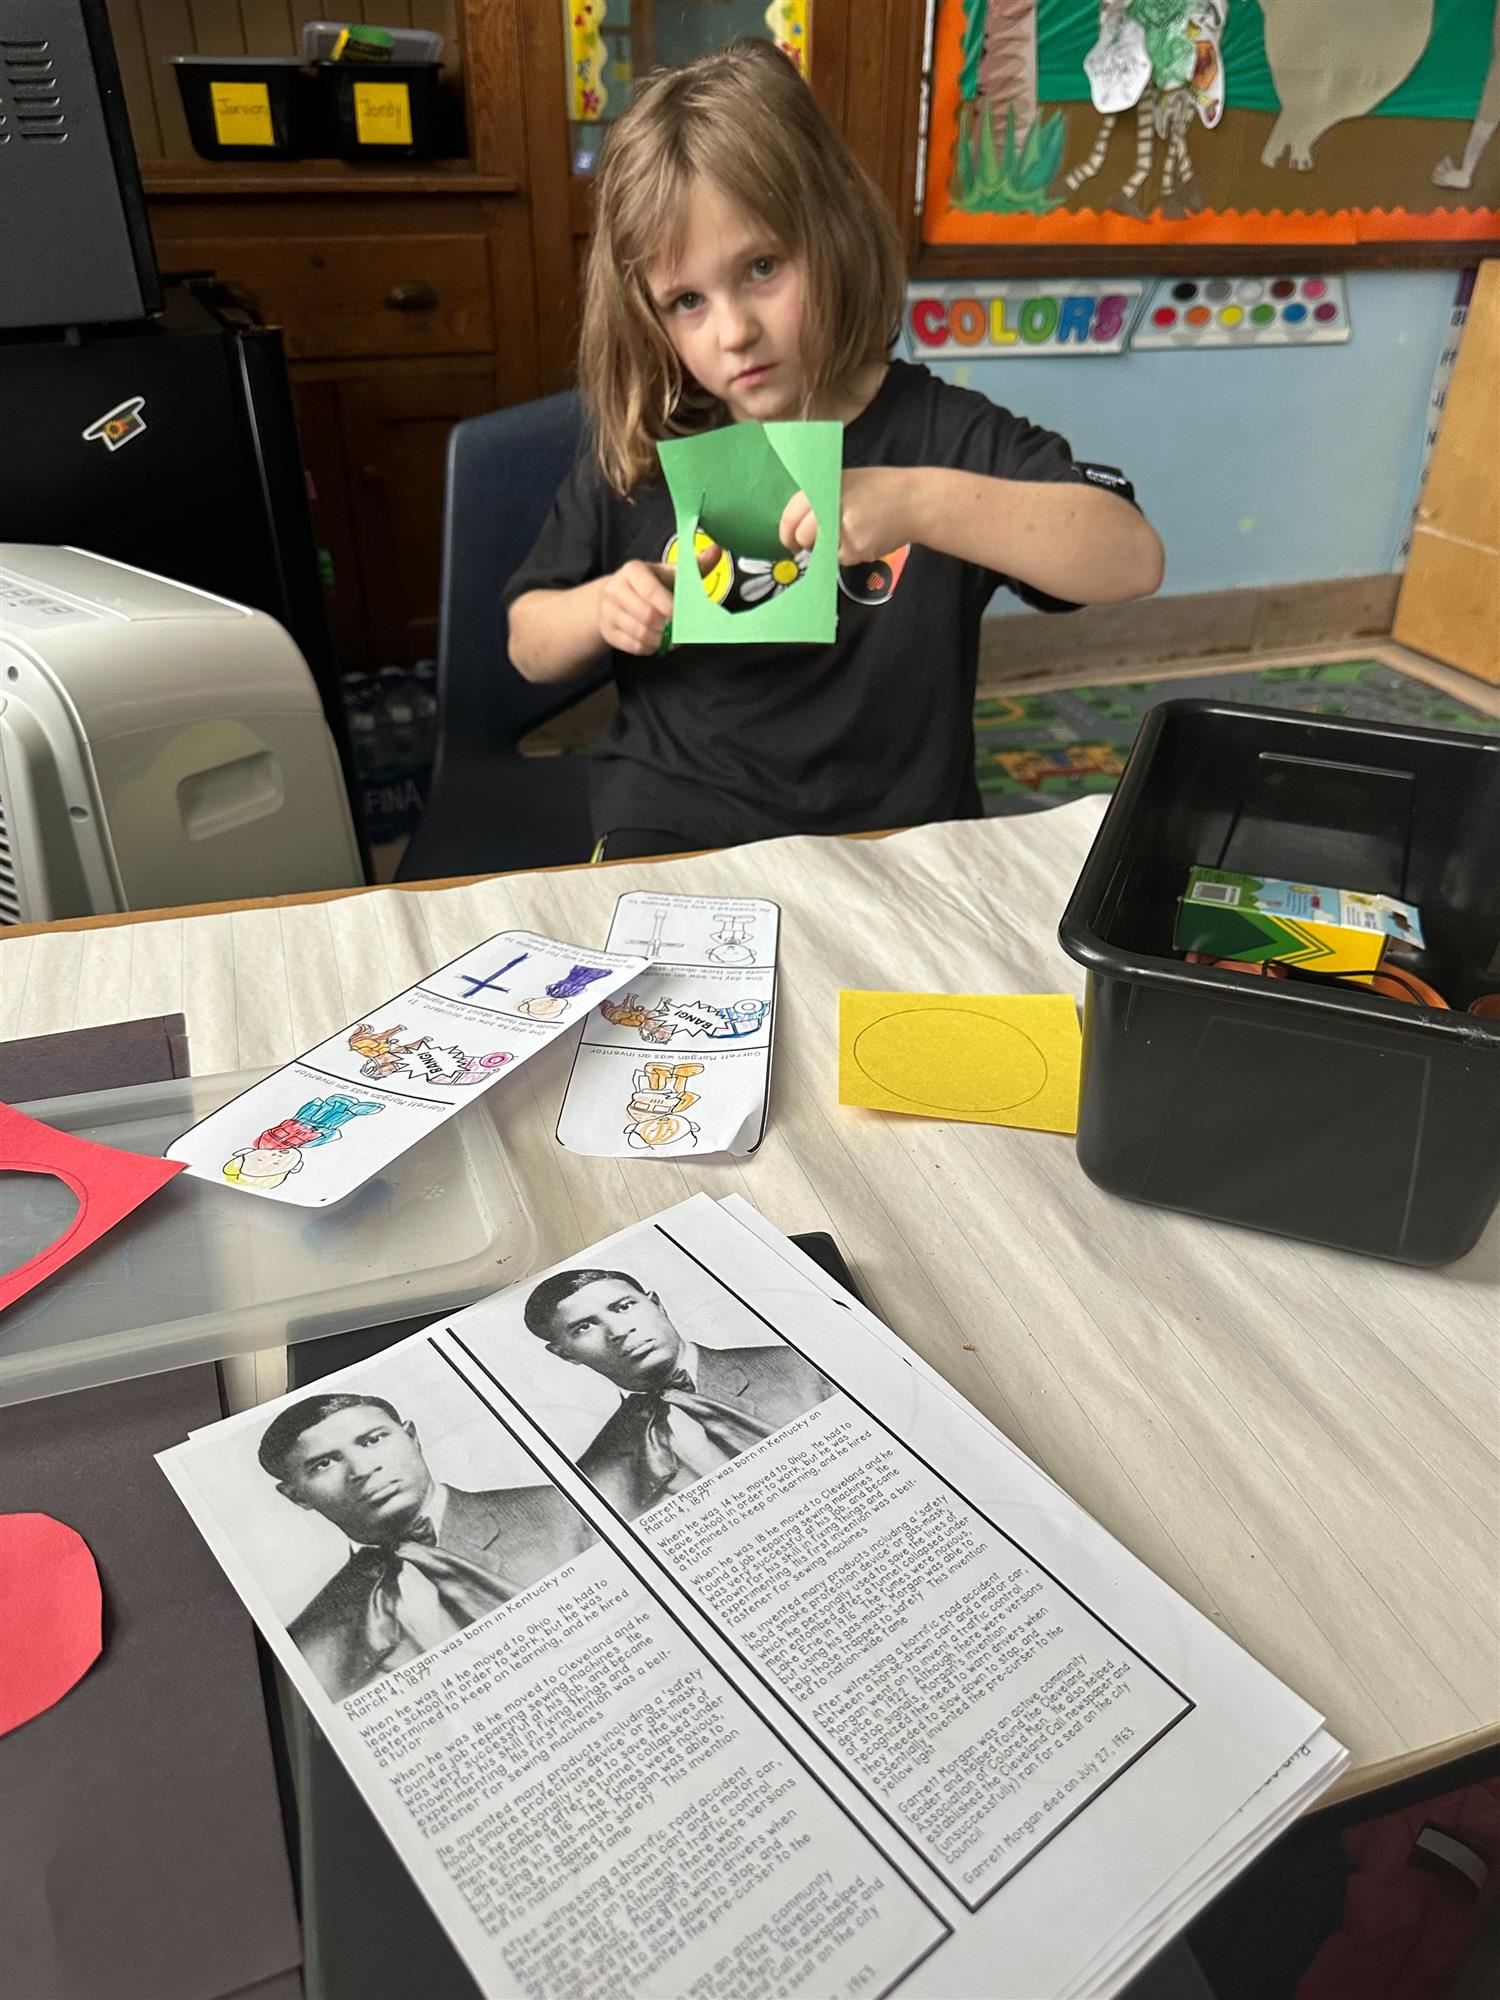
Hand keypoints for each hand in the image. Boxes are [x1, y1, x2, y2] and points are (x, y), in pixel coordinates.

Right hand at [597, 543, 719, 654]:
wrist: (614, 597)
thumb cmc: (650, 584)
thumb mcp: (669, 572)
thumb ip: (695, 565)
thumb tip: (717, 550)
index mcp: (633, 571)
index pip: (651, 591)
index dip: (670, 607)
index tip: (682, 616)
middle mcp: (616, 589)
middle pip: (646, 616)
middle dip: (666, 627)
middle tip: (678, 630)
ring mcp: (608, 611)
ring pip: (640, 634)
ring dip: (660, 640)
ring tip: (669, 637)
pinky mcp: (607, 631)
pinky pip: (632, 646)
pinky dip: (649, 648)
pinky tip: (656, 642)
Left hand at [779, 468, 916, 564]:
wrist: (916, 502)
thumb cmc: (882, 489)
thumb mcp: (847, 480)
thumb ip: (821, 497)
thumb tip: (795, 523)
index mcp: (827, 485)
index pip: (791, 514)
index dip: (787, 531)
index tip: (789, 540)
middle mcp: (832, 505)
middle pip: (802, 536)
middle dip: (804, 544)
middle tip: (811, 545)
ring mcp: (843, 529)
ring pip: (821, 550)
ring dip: (829, 548)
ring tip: (851, 532)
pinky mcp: (856, 548)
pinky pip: (841, 559)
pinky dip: (848, 553)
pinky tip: (865, 538)